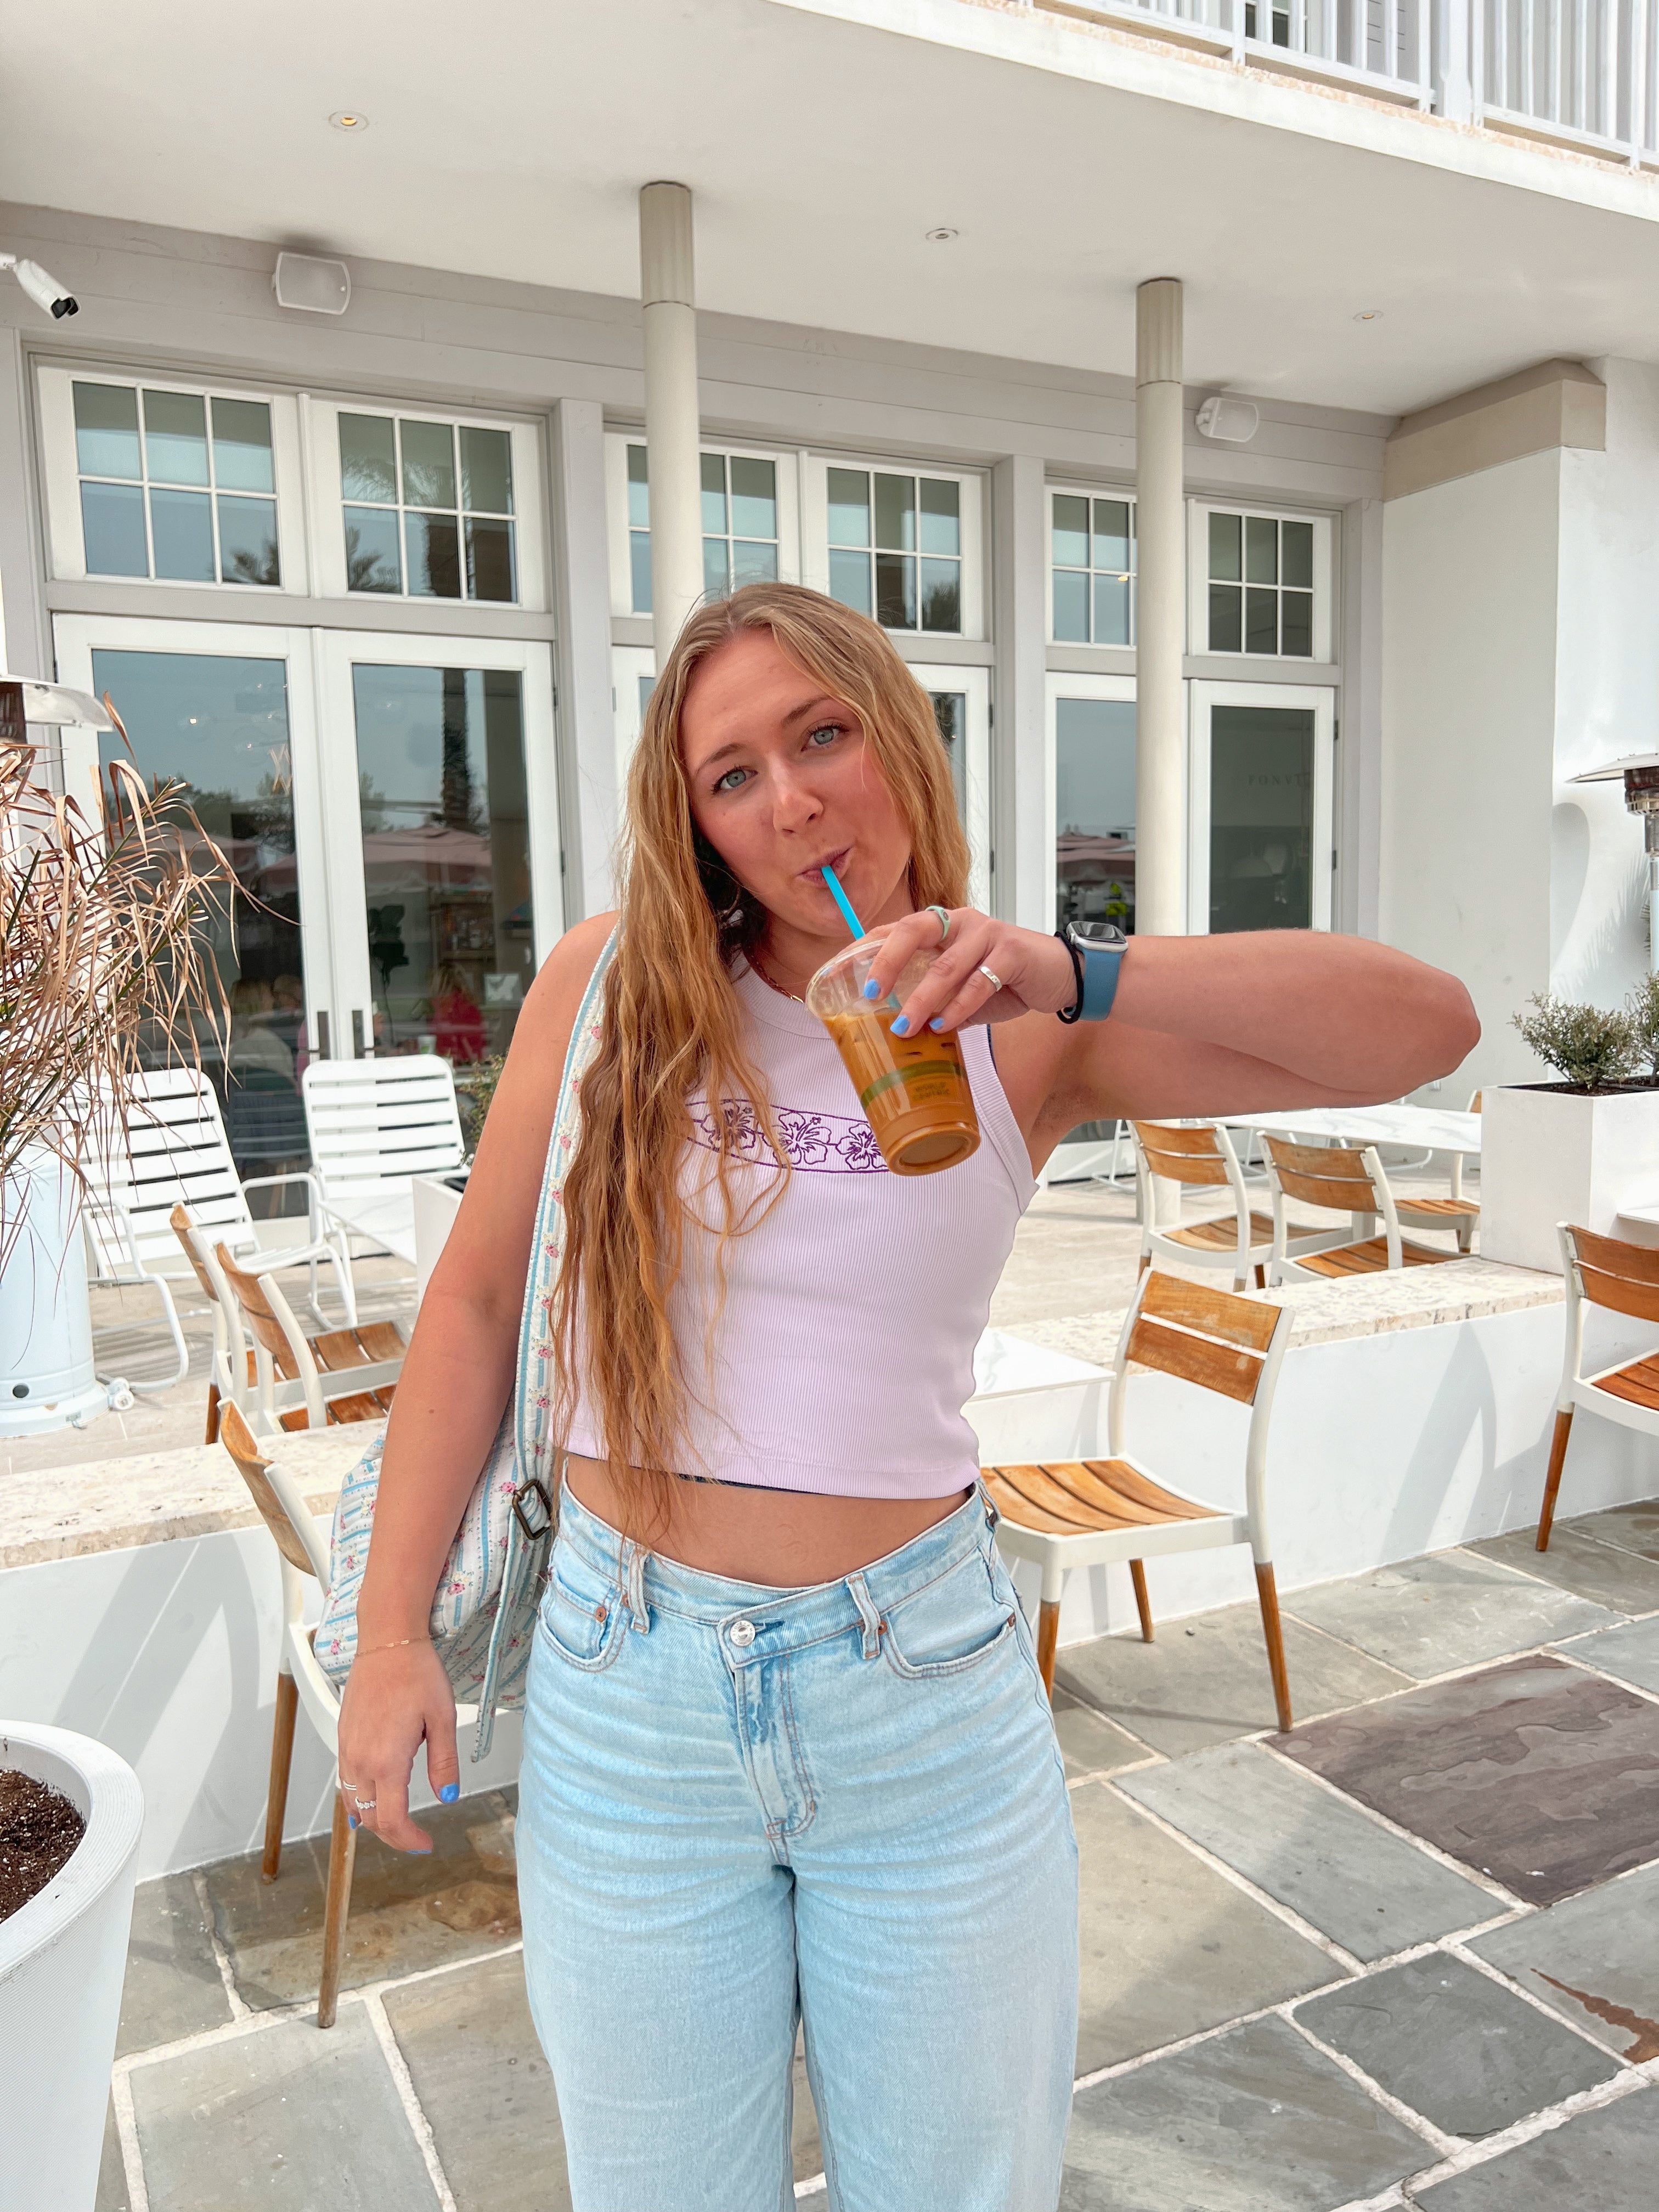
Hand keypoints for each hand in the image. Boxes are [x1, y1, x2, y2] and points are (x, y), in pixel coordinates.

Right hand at [334, 1640, 459, 1853]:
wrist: (387, 1641)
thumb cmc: (418, 1673)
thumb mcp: (443, 1718)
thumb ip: (444, 1763)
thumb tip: (447, 1797)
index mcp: (387, 1761)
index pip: (392, 1821)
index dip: (409, 1840)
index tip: (426, 1845)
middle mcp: (361, 1761)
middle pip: (370, 1819)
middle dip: (393, 1835)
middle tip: (416, 1838)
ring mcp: (347, 1750)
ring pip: (353, 1803)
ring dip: (373, 1820)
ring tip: (397, 1824)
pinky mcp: (343, 1738)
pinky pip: (345, 1782)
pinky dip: (357, 1801)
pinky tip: (368, 1802)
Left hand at [861, 907, 1076, 1034]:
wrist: (1061, 976)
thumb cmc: (1007, 980)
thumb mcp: (963, 990)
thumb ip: (934, 1000)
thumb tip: (896, 1029)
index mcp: (944, 925)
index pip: (896, 928)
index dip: (866, 947)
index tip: (840, 971)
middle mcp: (961, 921)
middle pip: (913, 930)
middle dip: (887, 962)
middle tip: (869, 993)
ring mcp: (987, 933)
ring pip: (945, 965)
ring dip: (921, 999)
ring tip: (905, 1026)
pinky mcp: (1012, 951)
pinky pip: (979, 981)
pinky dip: (959, 1006)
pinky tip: (945, 1025)